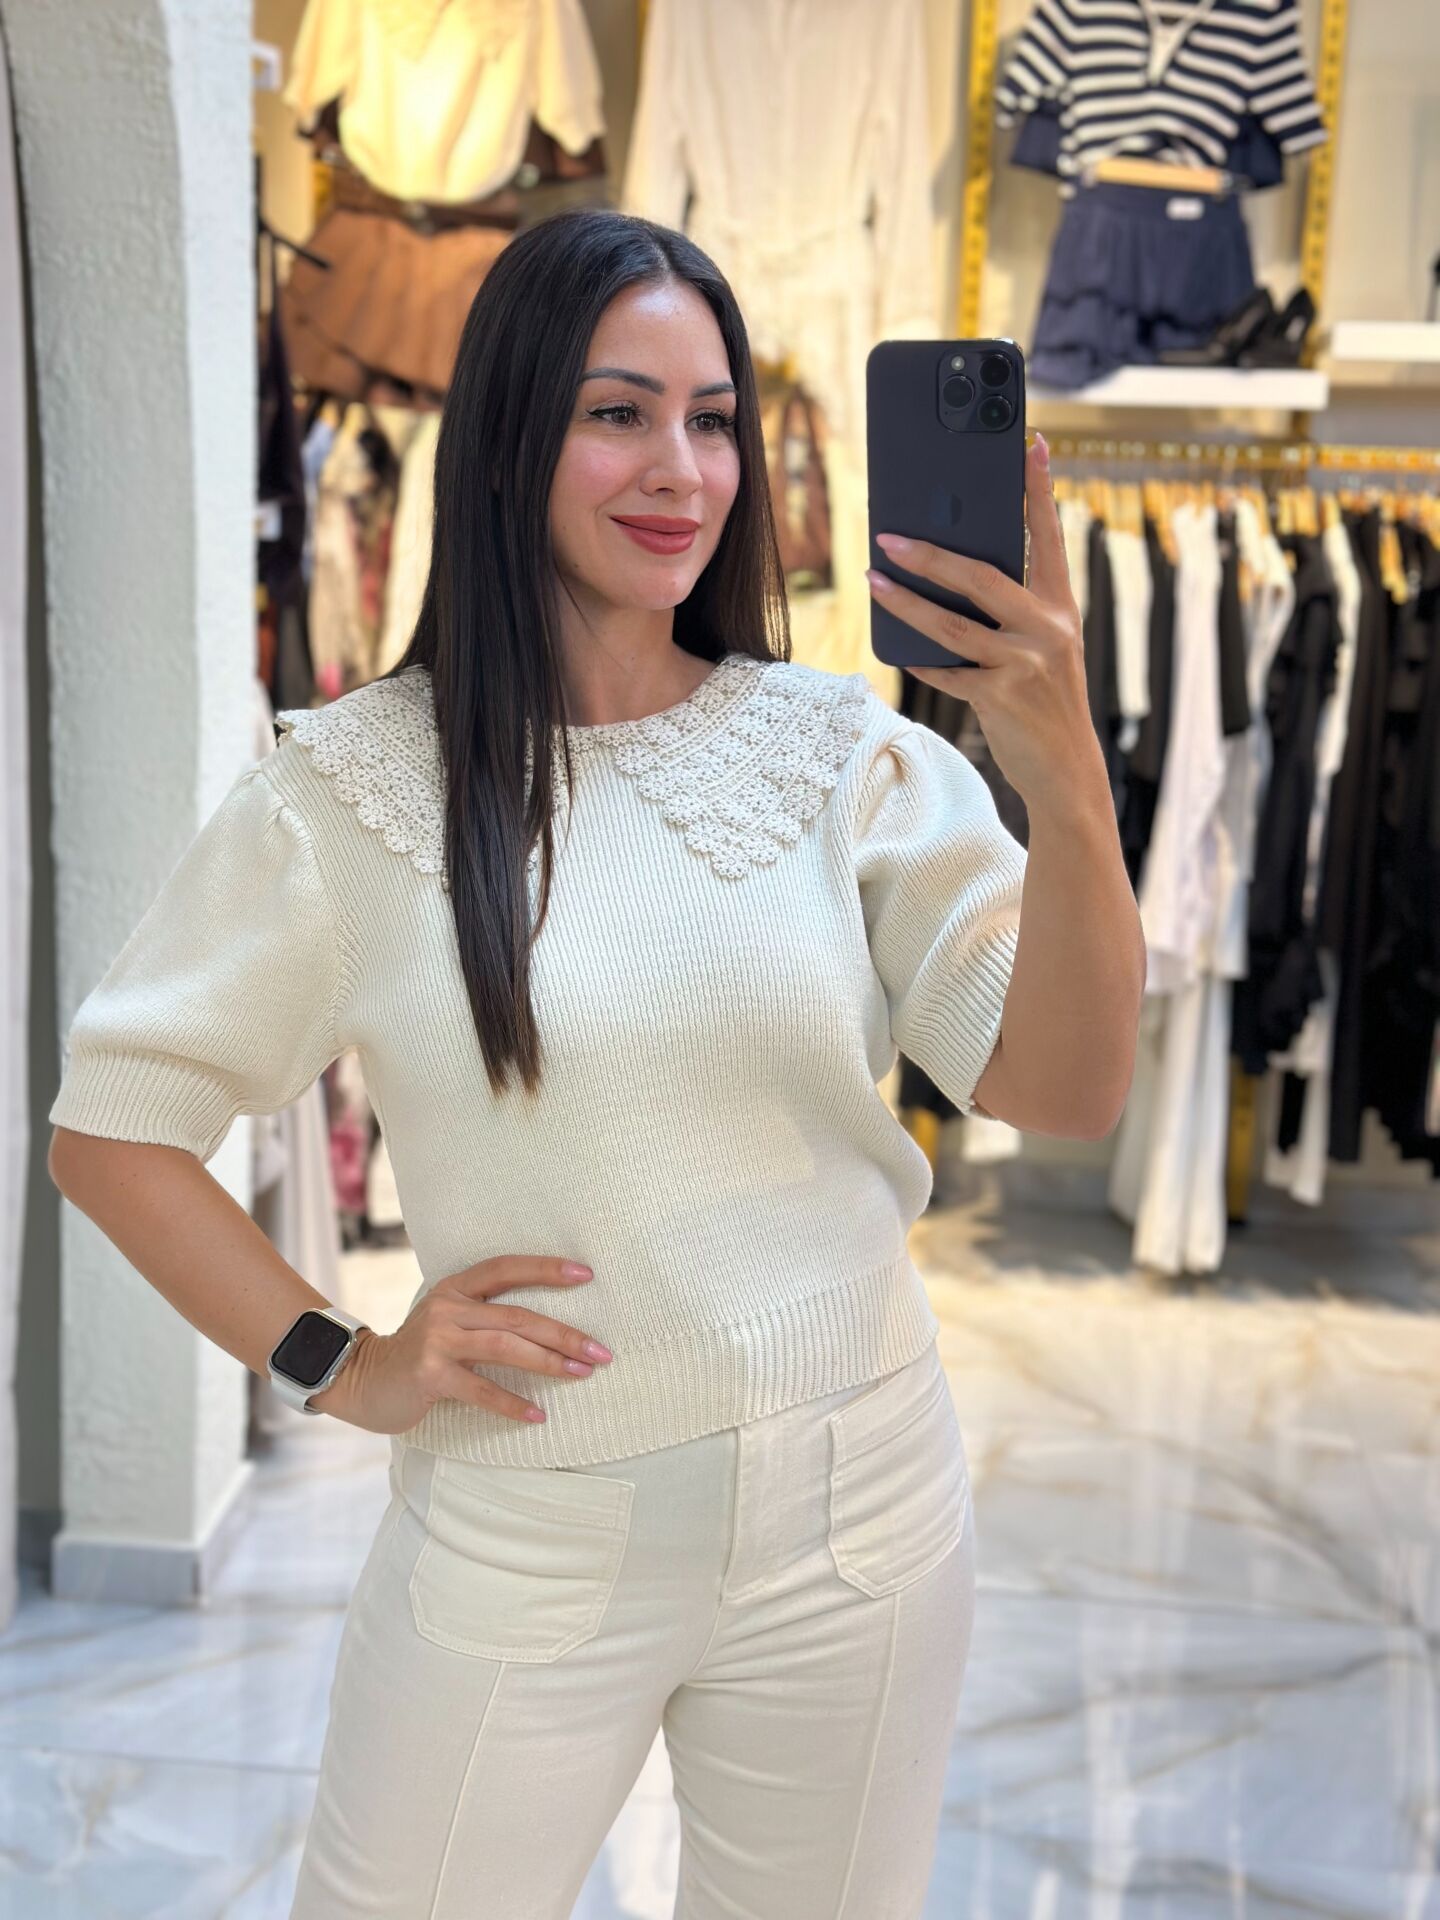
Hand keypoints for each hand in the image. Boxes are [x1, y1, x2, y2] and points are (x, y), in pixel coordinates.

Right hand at [311, 1257, 611, 1433]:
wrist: (363, 1380)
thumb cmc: (419, 1353)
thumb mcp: (448, 1321)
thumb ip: (484, 1315)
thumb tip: (548, 1327)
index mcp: (456, 1288)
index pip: (506, 1268)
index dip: (546, 1268)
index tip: (587, 1273)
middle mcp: (448, 1307)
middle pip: (517, 1315)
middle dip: (564, 1333)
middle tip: (600, 1350)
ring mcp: (437, 1340)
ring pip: (505, 1346)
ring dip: (549, 1362)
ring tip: (582, 1373)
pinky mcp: (430, 1374)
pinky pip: (481, 1390)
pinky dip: (512, 1403)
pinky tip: (537, 1414)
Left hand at [866, 431, 1107, 812]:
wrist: (1068, 769)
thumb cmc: (1046, 700)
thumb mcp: (1044, 648)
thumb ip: (1012, 612)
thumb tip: (951, 574)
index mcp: (1061, 607)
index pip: (1048, 537)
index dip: (1039, 490)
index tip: (1032, 443)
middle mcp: (1048, 628)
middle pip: (982, 577)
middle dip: (930, 553)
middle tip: (888, 534)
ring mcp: (1025, 664)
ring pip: (953, 624)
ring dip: (906, 602)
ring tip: (874, 580)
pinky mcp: (1002, 698)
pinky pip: (947, 671)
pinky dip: (921, 659)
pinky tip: (897, 646)